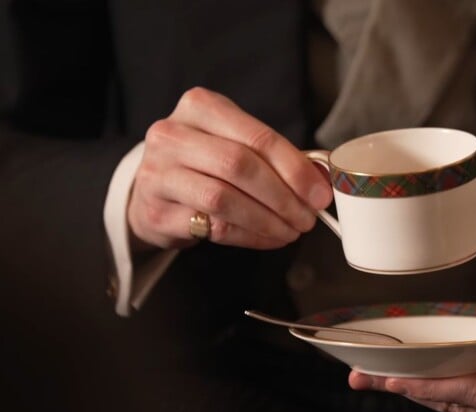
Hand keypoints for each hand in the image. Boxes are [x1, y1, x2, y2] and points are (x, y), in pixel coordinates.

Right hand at [127, 87, 331, 250]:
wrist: (152, 188)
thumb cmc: (204, 162)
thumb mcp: (235, 143)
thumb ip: (276, 156)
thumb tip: (322, 181)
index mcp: (200, 107)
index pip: (258, 137)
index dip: (295, 169)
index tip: (319, 194)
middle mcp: (172, 135)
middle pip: (240, 166)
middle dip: (283, 197)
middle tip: (307, 218)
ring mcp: (158, 174)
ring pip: (224, 199)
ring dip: (268, 220)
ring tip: (291, 230)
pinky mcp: (155, 212)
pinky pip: (213, 226)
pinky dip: (250, 236)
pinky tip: (269, 238)